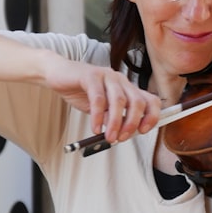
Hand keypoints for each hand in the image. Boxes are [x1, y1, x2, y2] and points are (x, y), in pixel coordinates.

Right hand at [44, 56, 160, 142]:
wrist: (59, 74)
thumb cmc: (82, 91)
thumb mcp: (101, 109)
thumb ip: (112, 118)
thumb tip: (121, 134)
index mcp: (128, 88)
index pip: (150, 101)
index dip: (152, 117)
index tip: (143, 131)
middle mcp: (121, 80)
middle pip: (137, 102)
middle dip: (132, 123)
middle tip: (122, 138)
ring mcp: (107, 76)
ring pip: (119, 101)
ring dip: (115, 122)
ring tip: (109, 137)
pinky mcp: (91, 75)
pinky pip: (98, 98)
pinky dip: (98, 116)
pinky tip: (95, 128)